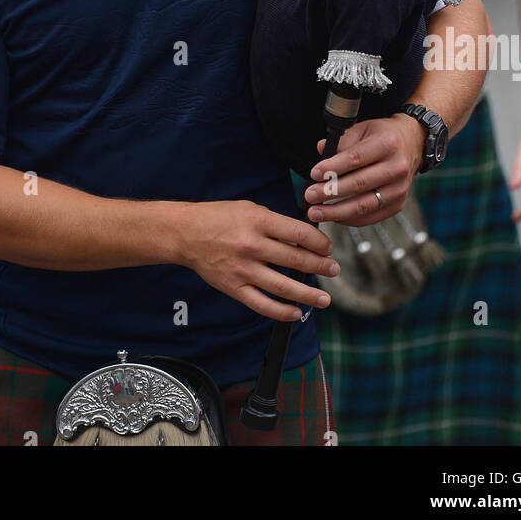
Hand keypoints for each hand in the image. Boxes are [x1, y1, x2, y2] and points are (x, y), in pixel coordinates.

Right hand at [176, 199, 339, 322]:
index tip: (327, 248)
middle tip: (334, 270)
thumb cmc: (218, 217)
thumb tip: (302, 236)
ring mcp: (243, 269)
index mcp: (258, 220)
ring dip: (308, 294)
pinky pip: (262, 304)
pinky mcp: (234, 287)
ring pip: (283, 286)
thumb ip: (274, 222)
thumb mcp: (249, 208)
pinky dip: (281, 311)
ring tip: (324, 298)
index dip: (319, 242)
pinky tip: (296, 312)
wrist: (186, 233)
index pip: (299, 233)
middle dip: (320, 266)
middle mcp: (252, 245)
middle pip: (295, 259)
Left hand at [303, 115, 426, 226]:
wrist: (412, 144)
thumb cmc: (382, 136)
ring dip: (337, 211)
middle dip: (331, 192)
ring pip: (365, 204)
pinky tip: (334, 217)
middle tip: (310, 196)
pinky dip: (351, 219)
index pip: (356, 158)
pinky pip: (371, 216)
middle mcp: (397, 167)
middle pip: (360, 184)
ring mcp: (400, 188)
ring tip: (317, 212)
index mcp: (387, 144)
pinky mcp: (398, 204)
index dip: (334, 167)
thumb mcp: (363, 128)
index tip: (315, 174)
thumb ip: (342, 140)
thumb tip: (321, 151)